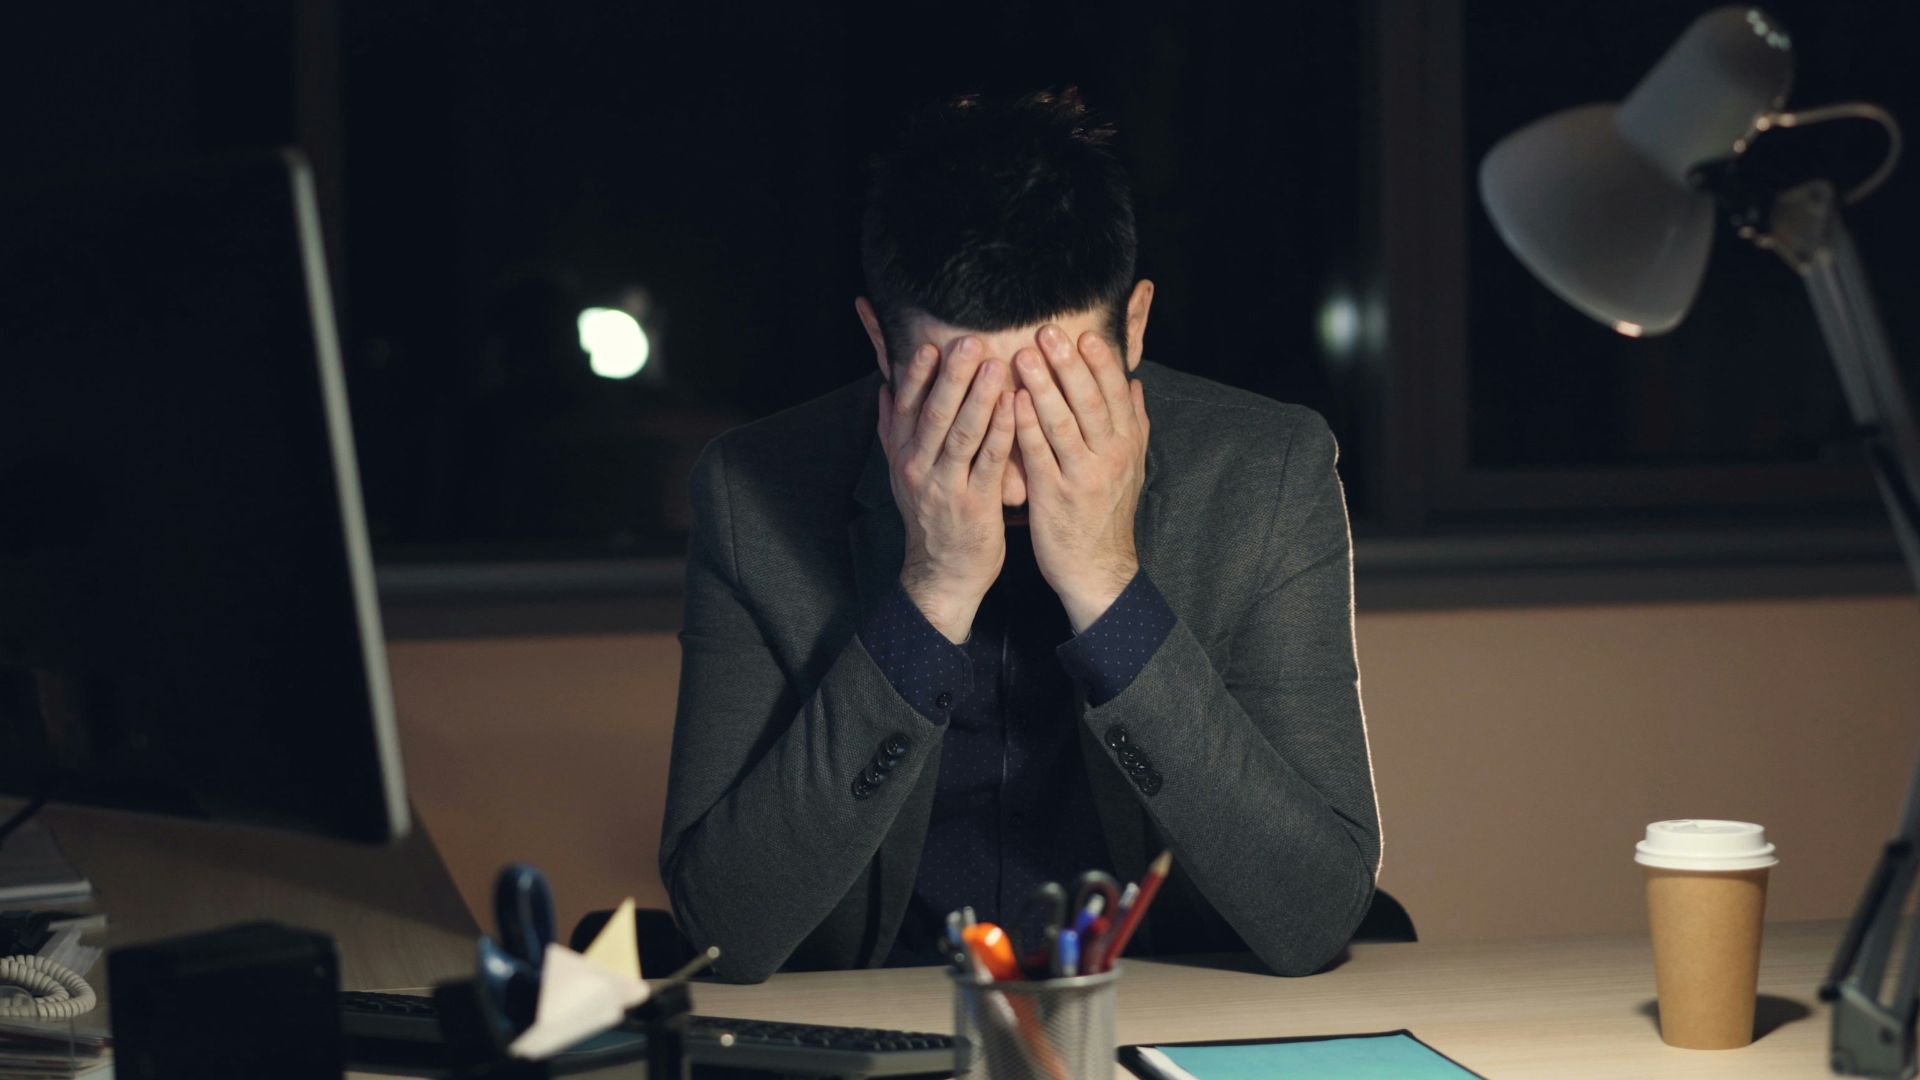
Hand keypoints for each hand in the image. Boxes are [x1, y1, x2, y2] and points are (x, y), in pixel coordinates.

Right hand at [880, 336, 1017, 642]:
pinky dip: (1002, 432)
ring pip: (962, 435)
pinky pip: (989, 462)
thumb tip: (885, 388)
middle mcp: (919, 468)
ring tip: (997, 364)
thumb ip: (894, 431)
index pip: (907, 407)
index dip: (918, 375)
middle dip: (952, 376)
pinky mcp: (976, 504)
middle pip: (934, 414)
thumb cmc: (932, 516)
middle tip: (970, 342)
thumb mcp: (905, 474)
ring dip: (979, 397)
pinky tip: (1017, 406)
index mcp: (903, 456)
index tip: (932, 343)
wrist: (943, 573)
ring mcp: (947, 486)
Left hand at [1012, 325, 1149, 632]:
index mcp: (1128, 445)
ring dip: (1043, 387)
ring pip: (1063, 423)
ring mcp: (1083, 477)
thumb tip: (1136, 383)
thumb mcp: (1132, 468)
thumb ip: (1135, 424)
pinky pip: (1039, 455)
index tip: (1083, 334)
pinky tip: (1010, 402)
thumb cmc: (1107, 514)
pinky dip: (1026, 426)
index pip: (1115, 393)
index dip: (1100, 362)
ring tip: (1024, 355)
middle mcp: (1110, 457)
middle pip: (1089, 401)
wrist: (1098, 570)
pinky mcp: (1055, 497)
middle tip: (1047, 331)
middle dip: (1068, 363)